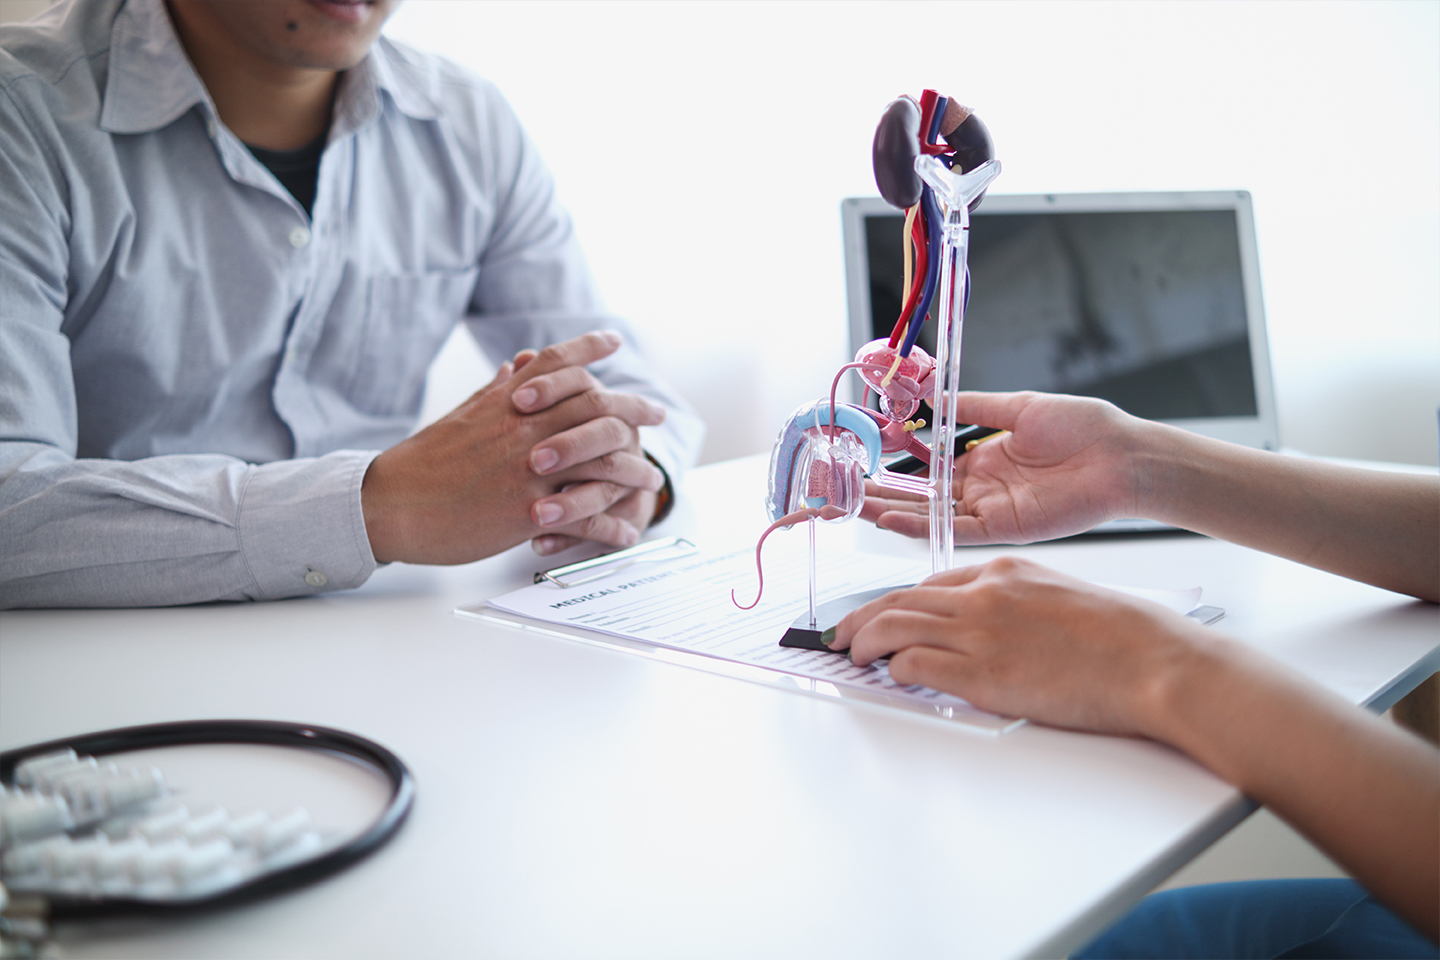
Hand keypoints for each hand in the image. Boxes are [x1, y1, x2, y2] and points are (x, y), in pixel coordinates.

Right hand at [361, 331, 666, 564]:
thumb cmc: (423, 463)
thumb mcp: (461, 416)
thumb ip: (496, 392)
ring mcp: (530, 468)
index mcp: (507, 403)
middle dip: (633, 407)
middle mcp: (525, 428)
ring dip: (634, 468)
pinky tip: (625, 533)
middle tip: (656, 412)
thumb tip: (519, 365)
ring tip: (652, 477)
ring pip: (603, 459)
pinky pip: (587, 515)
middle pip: (595, 404)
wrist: (391, 504)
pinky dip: (611, 525)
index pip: (556, 361)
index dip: (589, 347)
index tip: (615, 341)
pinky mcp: (529, 511)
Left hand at [829, 556, 1208, 735]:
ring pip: (894, 625)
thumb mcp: (1059, 596)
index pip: (930, 583)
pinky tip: (891, 676)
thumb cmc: (1120, 636)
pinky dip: (894, 669)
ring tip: (854, 655)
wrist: (1150, 659)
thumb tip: (987, 629)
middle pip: (899, 599)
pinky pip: (914, 665)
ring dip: (865, 641)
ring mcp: (979, 633)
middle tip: (844, 634)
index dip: (896, 601)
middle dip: (863, 617)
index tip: (882, 615)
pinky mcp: (981, 674)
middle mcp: (984, 596)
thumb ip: (1016, 605)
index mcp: (1004, 572)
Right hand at [861, 391, 1150, 543]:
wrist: (1122, 456)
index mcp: (985, 459)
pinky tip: (893, 521)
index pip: (929, 466)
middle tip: (846, 493)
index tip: (866, 457)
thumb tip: (932, 395)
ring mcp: (992, 509)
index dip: (897, 464)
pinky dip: (923, 527)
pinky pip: (955, 529)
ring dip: (894, 512)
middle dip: (885, 494)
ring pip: (932, 515)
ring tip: (857, 508)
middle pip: (923, 495)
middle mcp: (983, 488)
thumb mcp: (1019, 406)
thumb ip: (973, 407)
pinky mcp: (1005, 527)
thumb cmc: (1085, 427)